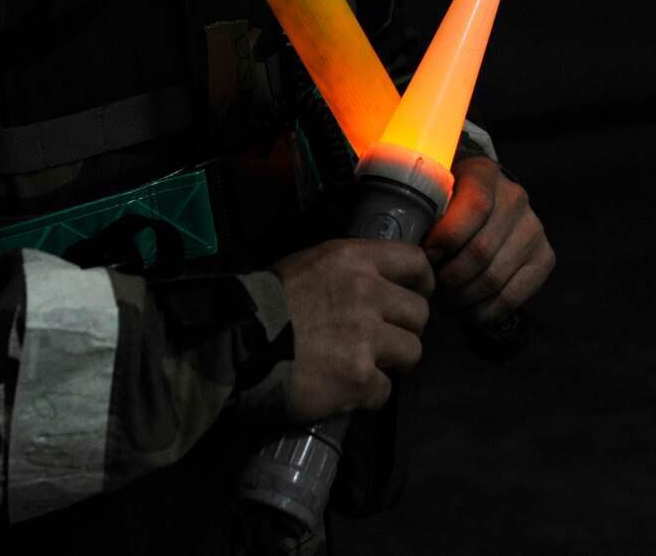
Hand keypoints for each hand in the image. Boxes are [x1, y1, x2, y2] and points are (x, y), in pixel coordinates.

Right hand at [271, 238, 433, 422]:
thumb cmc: (263, 303)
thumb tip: (372, 282)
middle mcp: (368, 294)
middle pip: (419, 313)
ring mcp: (366, 339)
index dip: (421, 283)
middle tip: (383, 340)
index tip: (414, 295)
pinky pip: (384, 391)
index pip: (416, 262)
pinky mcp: (359, 379)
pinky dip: (368, 395)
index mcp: (354, 260)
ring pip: (412, 352)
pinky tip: (344, 390)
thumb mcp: (307, 265)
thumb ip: (347, 271)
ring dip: (392, 363)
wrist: (235, 345)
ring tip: (364, 365)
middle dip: (405, 328)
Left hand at [424, 157, 554, 323]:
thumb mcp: (434, 193)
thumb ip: (422, 210)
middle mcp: (515, 198)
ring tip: (443, 303)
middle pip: (482, 251)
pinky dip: (484, 312)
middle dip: (449, 278)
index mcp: (485, 175)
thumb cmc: (449, 202)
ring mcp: (534, 229)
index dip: (448, 237)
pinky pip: (513, 296)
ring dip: (462, 299)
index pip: (475, 207)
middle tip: (430, 288)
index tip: (426, 256)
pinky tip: (464, 313)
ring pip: (495, 278)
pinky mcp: (544, 257)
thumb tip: (411, 251)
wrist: (486, 202)